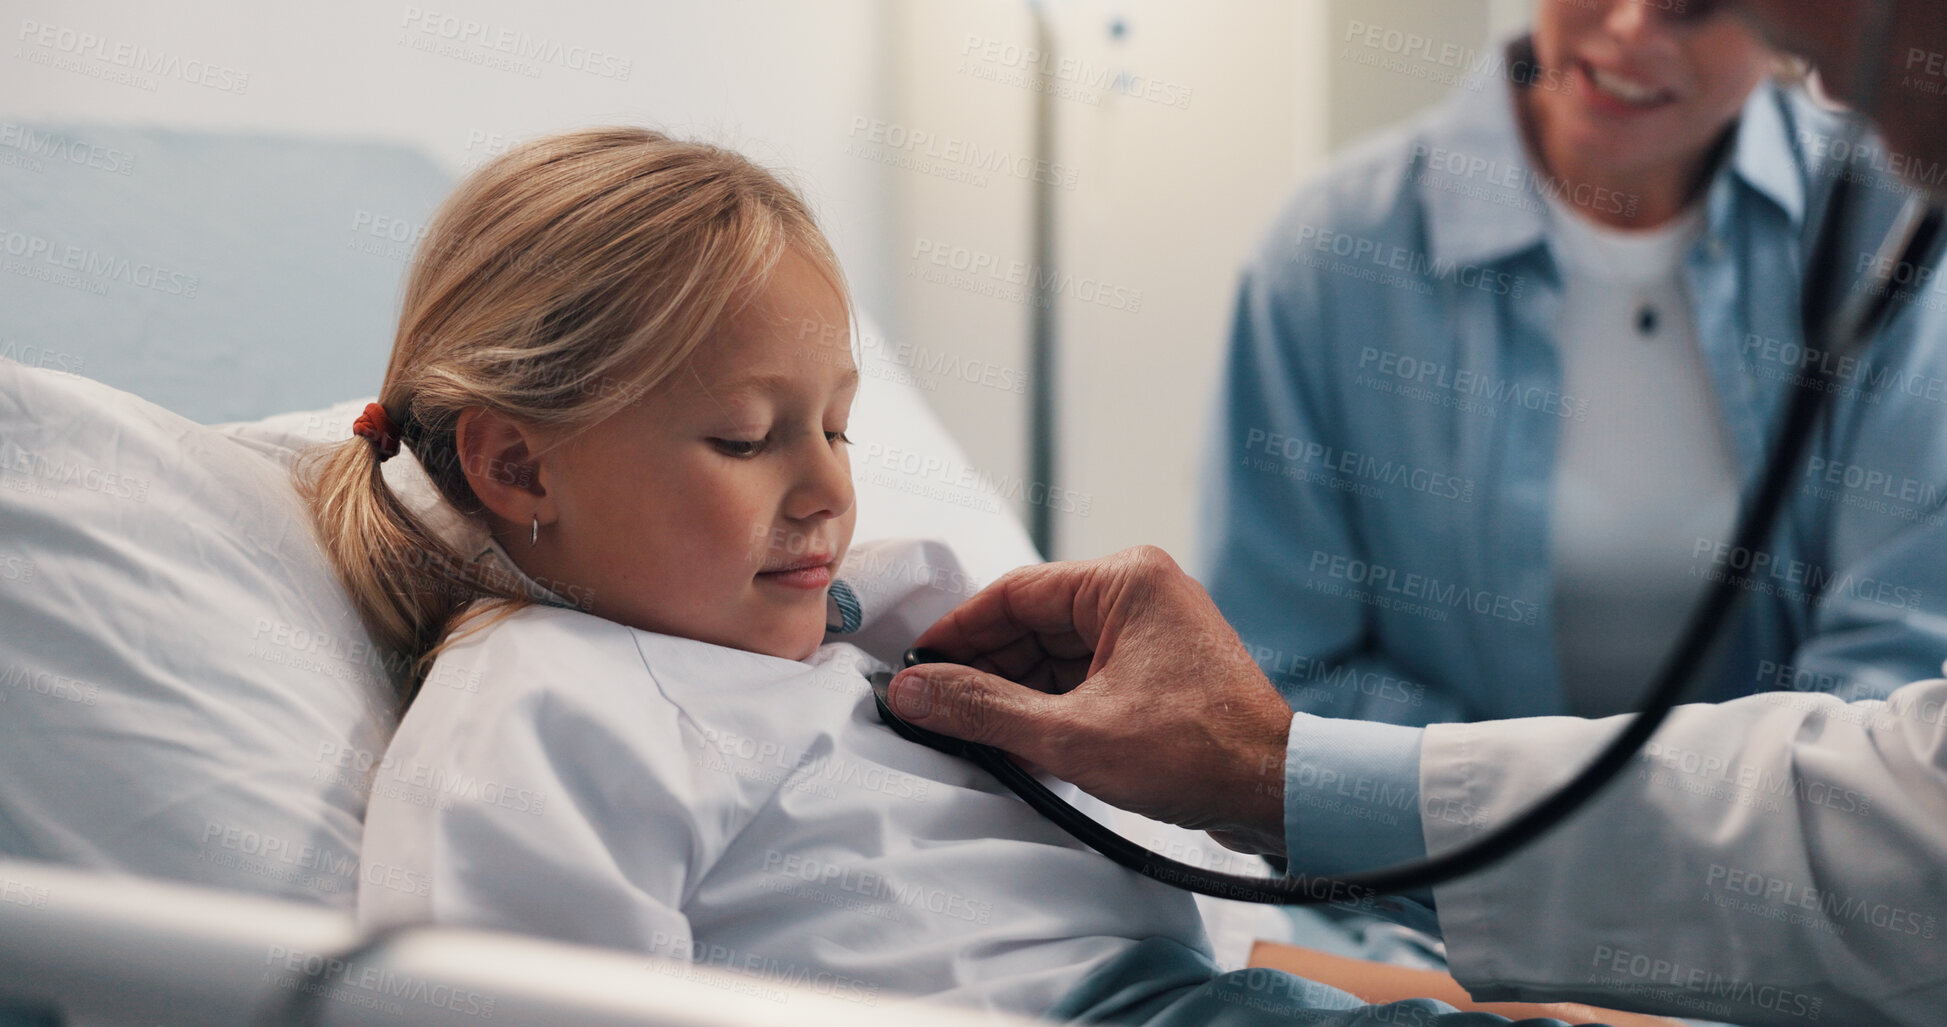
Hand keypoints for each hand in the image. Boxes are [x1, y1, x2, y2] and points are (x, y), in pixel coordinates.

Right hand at [890, 546, 1291, 855]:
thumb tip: (914, 692)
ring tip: (968, 732)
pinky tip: (1016, 743)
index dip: (959, 633)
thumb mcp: (1071, 734)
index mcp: (1127, 581)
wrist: (1279, 792)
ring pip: (1057, 654)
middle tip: (934, 707)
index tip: (917, 666)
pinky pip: (1085, 677)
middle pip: (1034, 623)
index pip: (1015, 593)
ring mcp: (1153, 632)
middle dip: (985, 669)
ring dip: (1015, 694)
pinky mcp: (1159, 671)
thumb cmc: (1196, 752)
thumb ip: (984, 710)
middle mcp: (1142, 593)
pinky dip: (1049, 707)